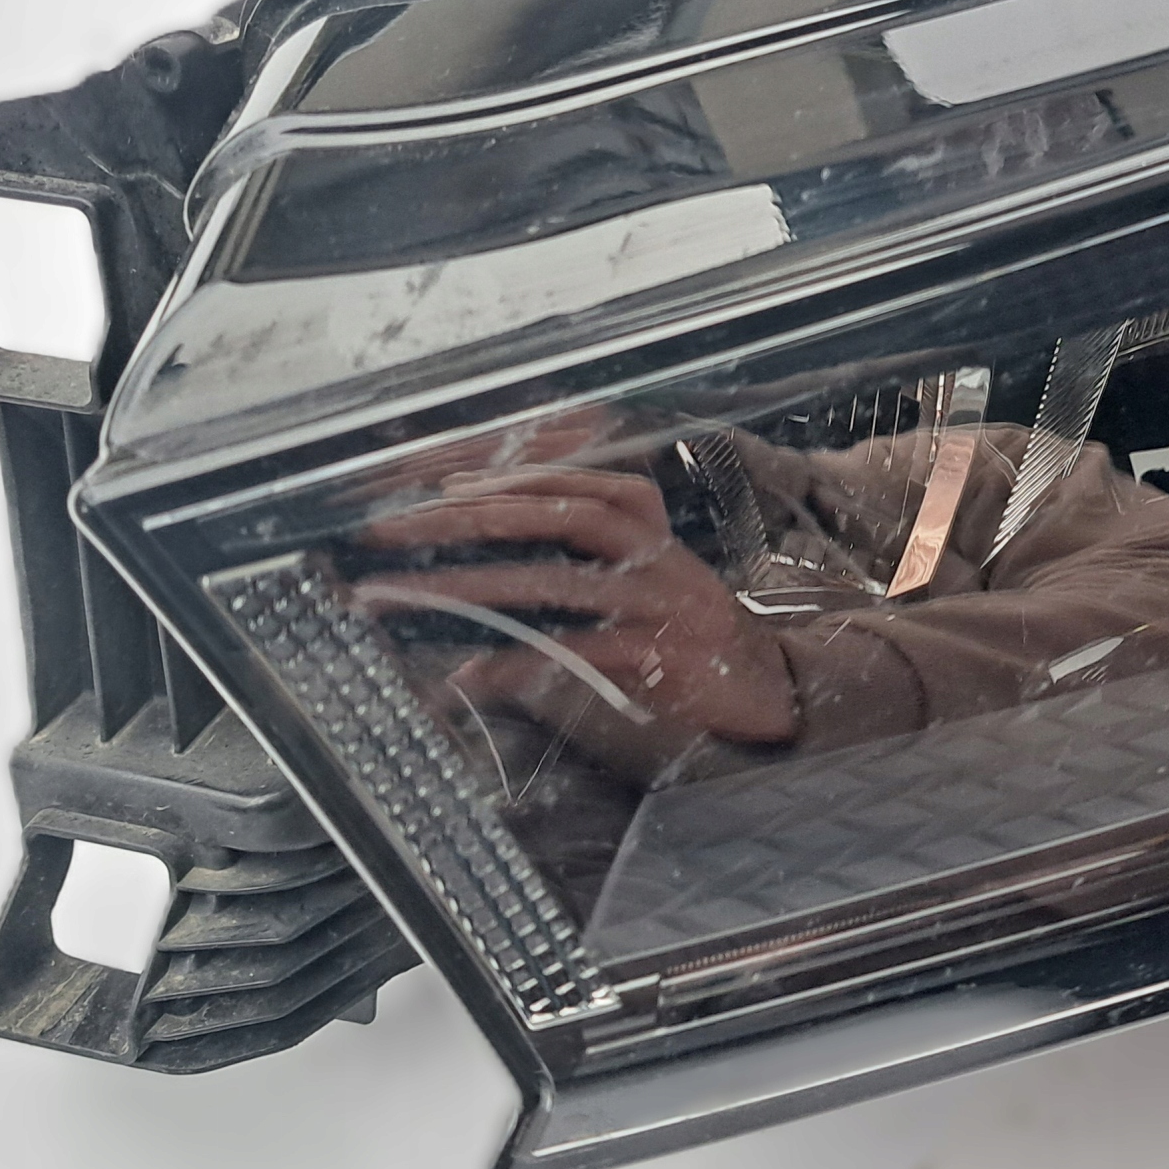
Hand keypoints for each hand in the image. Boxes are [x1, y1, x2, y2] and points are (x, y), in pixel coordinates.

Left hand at [360, 465, 797, 777]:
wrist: (771, 690)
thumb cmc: (691, 637)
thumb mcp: (648, 582)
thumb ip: (585, 563)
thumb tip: (488, 562)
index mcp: (653, 529)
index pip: (577, 481)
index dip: (509, 478)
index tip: (442, 486)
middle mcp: (659, 555)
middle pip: (562, 513)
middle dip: (474, 514)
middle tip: (397, 526)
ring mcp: (661, 605)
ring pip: (558, 581)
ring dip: (473, 586)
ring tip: (404, 596)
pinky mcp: (659, 657)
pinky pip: (574, 652)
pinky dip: (516, 663)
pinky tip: (466, 676)